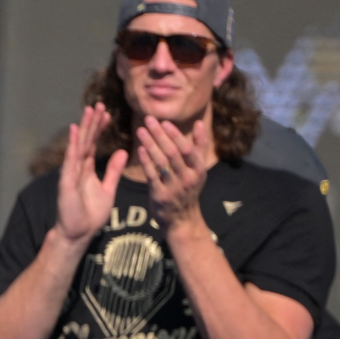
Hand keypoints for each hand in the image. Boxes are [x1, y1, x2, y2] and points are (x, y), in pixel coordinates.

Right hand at [55, 103, 126, 244]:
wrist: (78, 232)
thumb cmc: (91, 214)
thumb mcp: (107, 188)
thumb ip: (113, 170)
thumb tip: (122, 153)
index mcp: (86, 169)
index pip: (94, 144)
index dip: (100, 129)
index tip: (107, 114)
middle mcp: (77, 167)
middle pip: (86, 140)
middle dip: (93, 123)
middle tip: (99, 104)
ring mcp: (71, 173)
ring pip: (80, 145)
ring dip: (85, 127)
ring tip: (90, 110)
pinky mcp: (67, 180)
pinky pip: (71, 159)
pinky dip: (74, 144)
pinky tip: (76, 129)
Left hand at [137, 116, 208, 230]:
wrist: (182, 219)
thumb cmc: (188, 188)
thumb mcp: (198, 169)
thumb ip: (199, 146)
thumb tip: (199, 123)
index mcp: (198, 170)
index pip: (187, 149)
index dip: (175, 135)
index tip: (164, 121)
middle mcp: (187, 179)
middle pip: (172, 153)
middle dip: (159, 135)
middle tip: (148, 120)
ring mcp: (174, 188)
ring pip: (161, 163)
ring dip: (150, 145)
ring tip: (140, 130)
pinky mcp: (160, 196)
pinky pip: (151, 176)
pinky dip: (146, 162)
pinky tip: (140, 149)